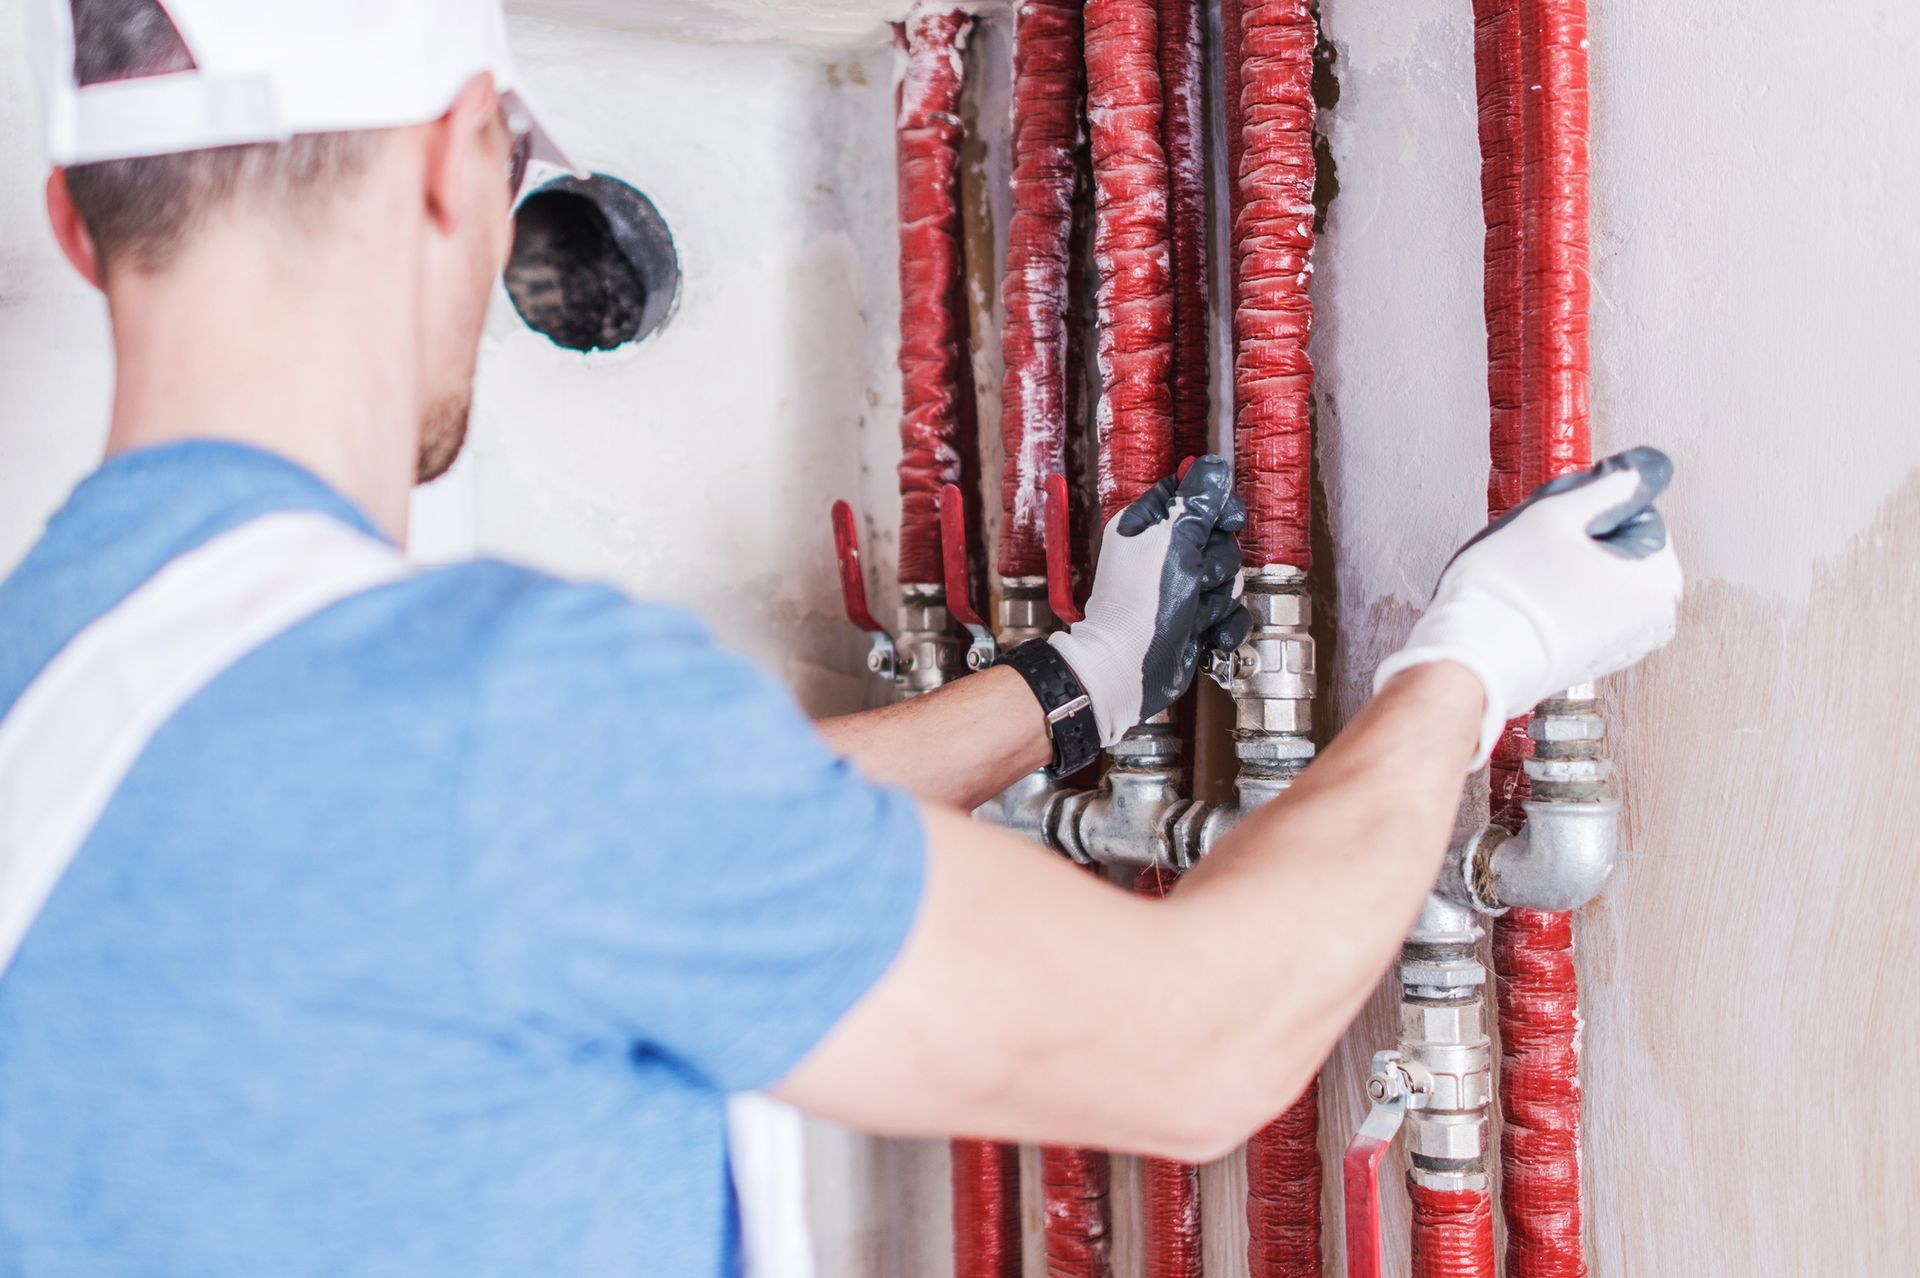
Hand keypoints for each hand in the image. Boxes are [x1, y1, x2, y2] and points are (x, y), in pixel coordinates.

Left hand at [1049, 457, 1252, 746]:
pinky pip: (1231, 612)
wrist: (1128, 670)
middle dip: (1217, 565)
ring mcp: (1179, 587)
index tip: (1223, 523)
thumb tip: (1214, 466)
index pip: (1194, 495)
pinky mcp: (1193, 619)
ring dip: (1217, 600)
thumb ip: (1198, 503)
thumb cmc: (1141, 608)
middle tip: (1195, 580)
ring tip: (1192, 612)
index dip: (1216, 507)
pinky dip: (1223, 626)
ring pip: (1228, 577)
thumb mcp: (1173, 544)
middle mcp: (1162, 553)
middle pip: (1219, 539)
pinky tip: (1206, 634)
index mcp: (1148, 525)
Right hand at [1374, 446, 1683, 767]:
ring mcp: (1627, 643)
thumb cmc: (1508, 591)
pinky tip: (1531, 608)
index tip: (1552, 530)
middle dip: (1580, 542)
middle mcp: (1655, 615)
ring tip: (1530, 584)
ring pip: (1601, 577)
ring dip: (1569, 571)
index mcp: (1658, 575)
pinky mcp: (1597, 660)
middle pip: (1619, 545)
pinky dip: (1563, 603)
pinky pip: (1587, 610)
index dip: (1584, 511)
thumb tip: (1645, 468)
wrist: (1472, 661)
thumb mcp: (1556, 513)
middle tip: (1536, 556)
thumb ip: (1610, 483)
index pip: (1630, 508)